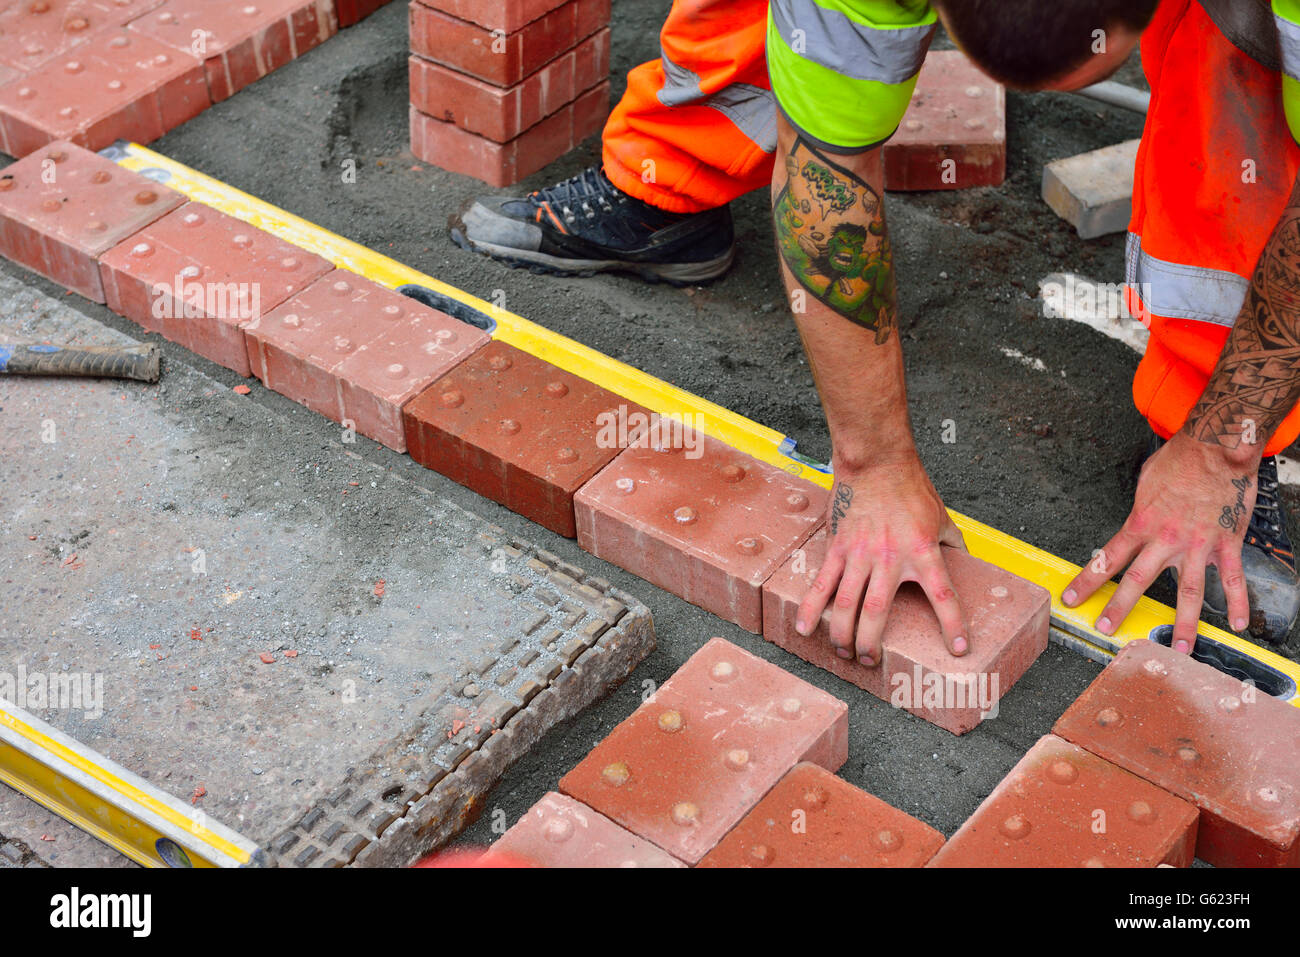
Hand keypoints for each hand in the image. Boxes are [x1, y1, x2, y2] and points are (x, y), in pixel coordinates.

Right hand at [796, 454, 969, 664]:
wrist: (876, 463)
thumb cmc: (912, 489)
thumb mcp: (943, 518)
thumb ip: (955, 546)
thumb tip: (968, 565)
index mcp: (923, 552)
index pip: (943, 596)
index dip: (952, 626)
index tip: (958, 650)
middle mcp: (890, 558)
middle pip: (878, 613)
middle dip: (872, 644)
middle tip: (871, 661)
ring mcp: (860, 554)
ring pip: (846, 604)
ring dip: (842, 634)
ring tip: (844, 652)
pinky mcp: (838, 548)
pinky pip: (821, 584)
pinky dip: (811, 609)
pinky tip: (805, 629)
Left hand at [1061, 432, 1258, 653]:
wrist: (1216, 446)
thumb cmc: (1179, 459)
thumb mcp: (1145, 483)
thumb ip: (1140, 510)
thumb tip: (1136, 524)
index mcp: (1142, 523)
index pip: (1108, 558)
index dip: (1087, 581)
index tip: (1072, 598)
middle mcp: (1166, 538)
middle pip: (1139, 580)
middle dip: (1120, 608)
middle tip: (1107, 629)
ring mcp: (1198, 544)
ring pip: (1189, 592)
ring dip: (1183, 623)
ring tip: (1178, 648)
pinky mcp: (1227, 542)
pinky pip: (1233, 578)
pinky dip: (1238, 602)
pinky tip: (1238, 624)